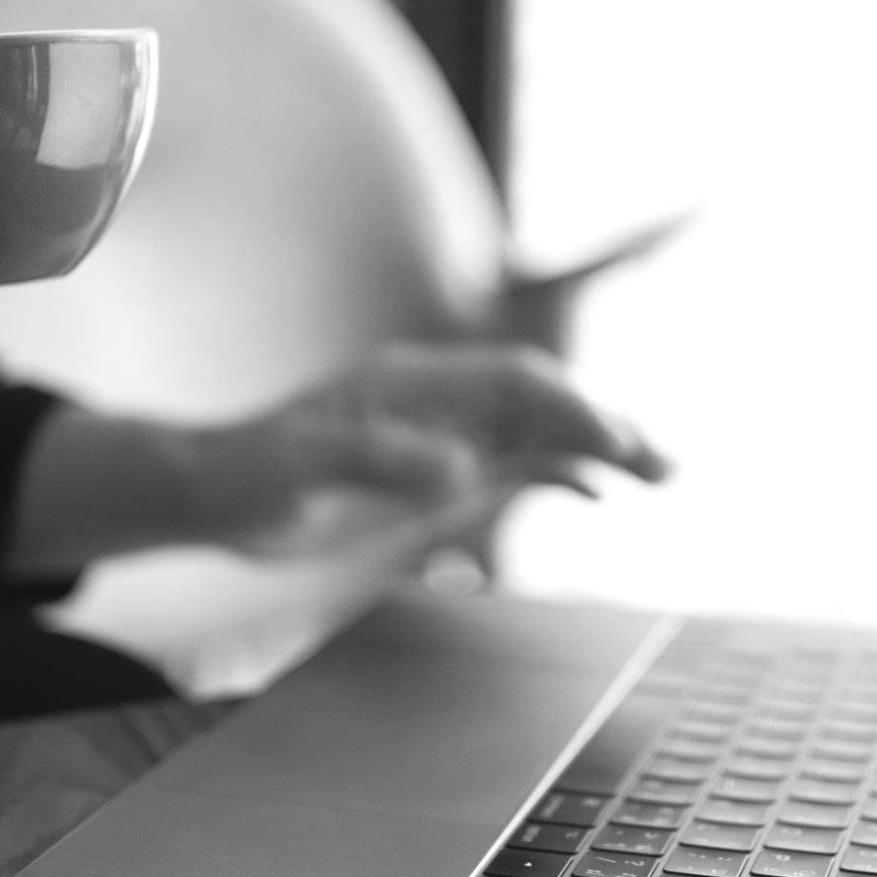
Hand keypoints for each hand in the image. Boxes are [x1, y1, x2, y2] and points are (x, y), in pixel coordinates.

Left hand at [182, 341, 668, 561]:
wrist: (214, 492)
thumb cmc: (250, 471)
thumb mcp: (302, 468)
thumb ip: (379, 462)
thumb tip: (458, 471)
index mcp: (412, 384)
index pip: (510, 383)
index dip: (565, 406)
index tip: (608, 440)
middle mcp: (440, 403)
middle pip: (539, 404)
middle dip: (603, 427)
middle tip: (662, 465)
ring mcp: (444, 438)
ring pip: (537, 436)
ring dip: (597, 451)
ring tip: (661, 476)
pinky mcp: (437, 477)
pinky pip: (512, 467)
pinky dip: (560, 474)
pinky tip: (598, 493)